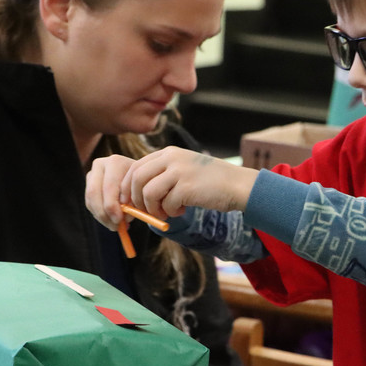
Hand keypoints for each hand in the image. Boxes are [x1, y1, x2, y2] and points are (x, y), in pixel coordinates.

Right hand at [84, 155, 136, 230]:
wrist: (137, 176)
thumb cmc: (141, 185)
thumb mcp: (140, 192)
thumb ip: (132, 202)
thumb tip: (124, 217)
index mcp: (116, 162)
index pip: (109, 187)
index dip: (113, 206)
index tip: (120, 220)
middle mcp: (101, 164)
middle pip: (94, 192)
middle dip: (104, 213)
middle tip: (115, 227)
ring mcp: (92, 173)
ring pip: (90, 199)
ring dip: (102, 217)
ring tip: (116, 226)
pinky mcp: (88, 184)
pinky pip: (89, 203)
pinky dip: (99, 215)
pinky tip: (111, 221)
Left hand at [121, 147, 257, 219]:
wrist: (237, 185)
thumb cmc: (210, 181)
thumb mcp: (184, 169)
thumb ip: (163, 174)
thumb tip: (136, 194)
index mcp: (169, 152)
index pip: (136, 166)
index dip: (128, 187)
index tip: (130, 202)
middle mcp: (172, 158)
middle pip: (137, 179)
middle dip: (136, 200)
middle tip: (145, 212)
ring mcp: (179, 171)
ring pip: (148, 193)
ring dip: (153, 209)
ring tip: (166, 213)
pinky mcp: (187, 187)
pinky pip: (166, 204)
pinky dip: (171, 212)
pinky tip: (182, 211)